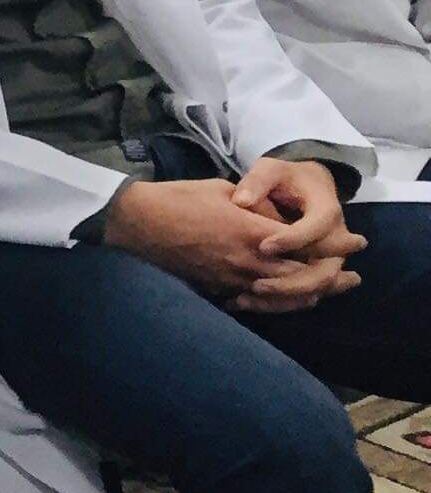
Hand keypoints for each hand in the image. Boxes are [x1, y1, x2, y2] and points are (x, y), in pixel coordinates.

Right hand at [105, 175, 356, 305]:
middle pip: (305, 278)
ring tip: (327, 292)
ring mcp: (234, 280)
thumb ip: (257, 207)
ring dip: (310, 295)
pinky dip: (279, 303)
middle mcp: (250, 262)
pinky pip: (258, 302)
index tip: (355, 242)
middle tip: (350, 277)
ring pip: (285, 296)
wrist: (137, 224)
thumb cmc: (178, 199)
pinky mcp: (219, 290)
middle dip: (332, 277)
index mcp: (254, 233)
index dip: (337, 245)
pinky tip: (288, 300)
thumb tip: (278, 218)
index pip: (310, 245)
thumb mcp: (223, 190)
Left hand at [225, 154, 363, 314]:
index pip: (316, 229)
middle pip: (324, 271)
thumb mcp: (271, 170)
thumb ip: (258, 182)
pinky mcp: (316, 271)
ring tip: (246, 300)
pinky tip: (245, 303)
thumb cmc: (286, 178)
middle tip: (256, 285)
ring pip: (316, 289)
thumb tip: (241, 200)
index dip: (292, 240)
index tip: (263, 246)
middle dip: (292, 282)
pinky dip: (280, 302)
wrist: (305, 187)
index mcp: (328, 212)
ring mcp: (329, 259)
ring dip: (285, 299)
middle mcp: (336, 241)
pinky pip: (305, 293)